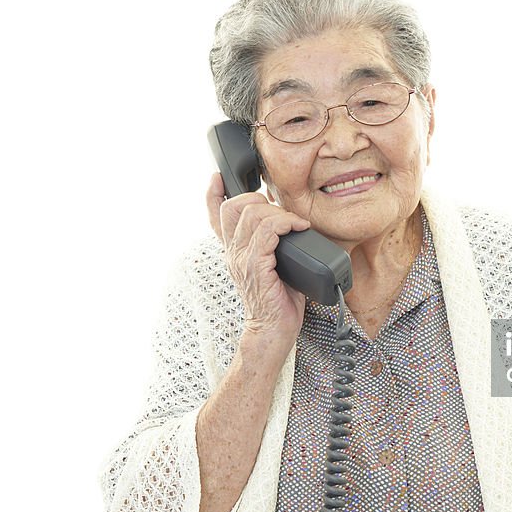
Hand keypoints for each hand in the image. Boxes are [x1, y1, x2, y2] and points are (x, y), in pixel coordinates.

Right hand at [206, 173, 310, 344]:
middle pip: (234, 207)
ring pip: (253, 215)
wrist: (273, 331)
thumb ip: (273, 245)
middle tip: (282, 214)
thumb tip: (291, 223)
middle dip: (260, 200)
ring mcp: (242, 259)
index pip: (214, 217)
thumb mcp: (274, 266)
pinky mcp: (256, 266)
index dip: (213, 194)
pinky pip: (267, 232)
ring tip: (295, 224)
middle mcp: (233, 253)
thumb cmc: (279, 301)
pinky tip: (298, 228)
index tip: (218, 179)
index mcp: (234, 251)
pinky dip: (286, 224)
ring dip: (279, 213)